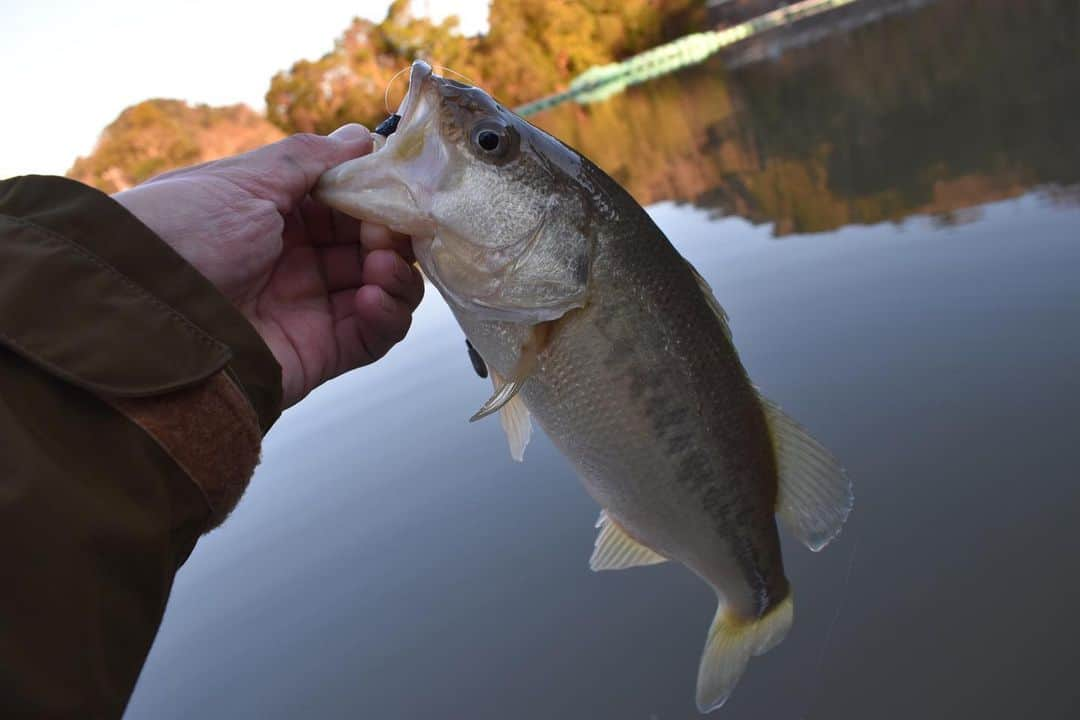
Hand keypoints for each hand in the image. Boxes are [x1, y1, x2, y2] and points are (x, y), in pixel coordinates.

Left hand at [113, 126, 423, 407]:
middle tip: (389, 230)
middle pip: (374, 247)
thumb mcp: (243, 181)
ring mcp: (310, 309)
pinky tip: (375, 297)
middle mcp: (297, 262)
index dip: (378, 196)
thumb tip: (362, 136)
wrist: (139, 314)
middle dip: (393, 235)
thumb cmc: (181, 233)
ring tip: (381, 264)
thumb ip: (309, 158)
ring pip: (384, 291)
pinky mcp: (319, 353)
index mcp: (278, 216)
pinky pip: (373, 337)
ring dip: (398, 275)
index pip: (349, 205)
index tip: (398, 186)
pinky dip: (388, 316)